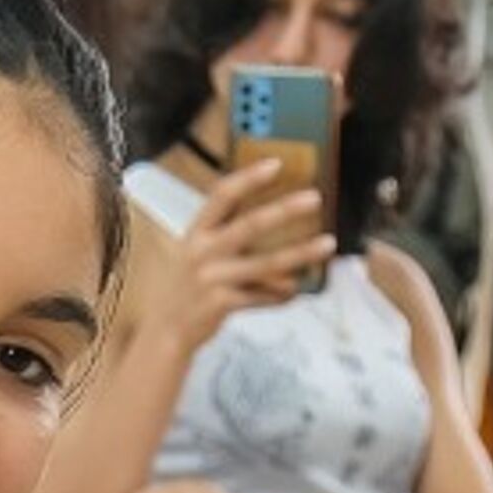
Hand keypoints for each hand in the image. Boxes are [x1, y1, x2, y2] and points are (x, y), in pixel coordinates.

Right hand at [160, 156, 330, 341]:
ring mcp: (211, 279)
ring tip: (327, 244)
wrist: (165, 328)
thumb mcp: (195, 250)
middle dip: (284, 210)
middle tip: (314, 198)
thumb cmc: (187, 285)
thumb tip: (273, 211)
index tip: (276, 164)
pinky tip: (296, 291)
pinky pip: (262, 297)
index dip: (248, 178)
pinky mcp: (220, 304)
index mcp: (196, 232)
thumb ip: (225, 230)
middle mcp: (202, 252)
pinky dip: (282, 294)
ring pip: (265, 263)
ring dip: (300, 253)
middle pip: (249, 225)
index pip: (222, 196)